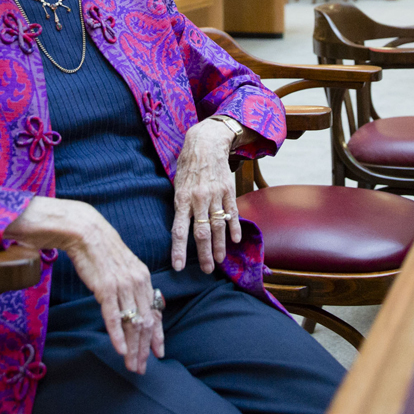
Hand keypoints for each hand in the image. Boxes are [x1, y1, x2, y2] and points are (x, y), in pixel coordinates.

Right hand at [5, 197, 163, 373]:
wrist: (84, 230)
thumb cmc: (100, 248)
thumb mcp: (123, 266)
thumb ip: (132, 284)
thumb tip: (137, 303)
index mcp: (143, 276)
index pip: (155, 311)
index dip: (157, 334)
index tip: (159, 353)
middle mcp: (137, 282)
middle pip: (145, 321)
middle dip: (145, 348)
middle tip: (142, 368)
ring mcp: (122, 285)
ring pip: (132, 322)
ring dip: (133, 348)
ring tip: (132, 366)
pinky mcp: (105, 287)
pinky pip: (114, 316)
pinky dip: (118, 335)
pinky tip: (120, 350)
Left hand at [171, 119, 240, 273]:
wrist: (205, 143)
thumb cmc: (188, 164)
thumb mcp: (177, 183)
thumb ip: (180, 204)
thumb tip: (180, 227)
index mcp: (182, 198)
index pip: (178, 230)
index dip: (178, 250)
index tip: (178, 266)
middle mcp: (198, 199)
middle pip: (201, 233)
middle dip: (204, 254)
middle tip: (207, 270)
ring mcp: (214, 195)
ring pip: (218, 226)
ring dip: (220, 245)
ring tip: (220, 260)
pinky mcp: (228, 191)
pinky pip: (232, 213)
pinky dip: (234, 227)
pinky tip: (236, 240)